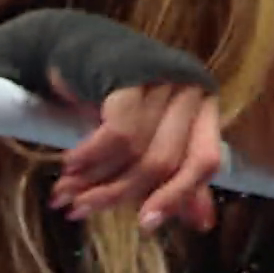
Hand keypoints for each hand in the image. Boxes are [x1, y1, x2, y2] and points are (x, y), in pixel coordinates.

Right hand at [48, 73, 221, 232]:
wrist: (70, 48)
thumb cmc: (113, 101)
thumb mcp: (147, 141)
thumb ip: (176, 178)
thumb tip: (203, 223)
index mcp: (204, 108)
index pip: (206, 161)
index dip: (179, 196)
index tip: (146, 224)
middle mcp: (191, 89)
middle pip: (166, 162)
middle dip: (119, 193)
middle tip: (81, 209)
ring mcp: (163, 76)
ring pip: (137, 150)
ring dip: (95, 178)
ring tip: (66, 192)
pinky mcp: (131, 71)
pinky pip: (118, 131)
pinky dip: (91, 154)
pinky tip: (69, 164)